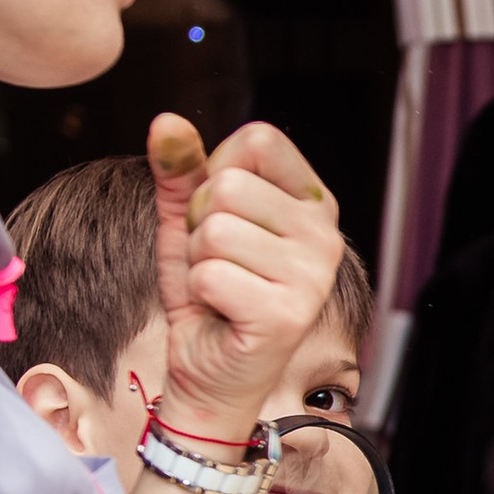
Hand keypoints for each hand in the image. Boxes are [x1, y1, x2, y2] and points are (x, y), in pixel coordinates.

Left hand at [149, 114, 342, 438]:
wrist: (210, 371)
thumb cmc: (208, 294)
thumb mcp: (187, 222)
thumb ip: (181, 171)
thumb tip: (167, 122)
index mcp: (312, 204)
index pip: (260, 140)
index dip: (216, 171)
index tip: (224, 216)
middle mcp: (326, 236)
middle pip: (229, 185)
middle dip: (201, 225)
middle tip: (219, 263)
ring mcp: (313, 277)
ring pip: (216, 231)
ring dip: (199, 262)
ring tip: (221, 289)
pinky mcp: (288, 315)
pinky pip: (210, 275)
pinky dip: (200, 295)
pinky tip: (224, 313)